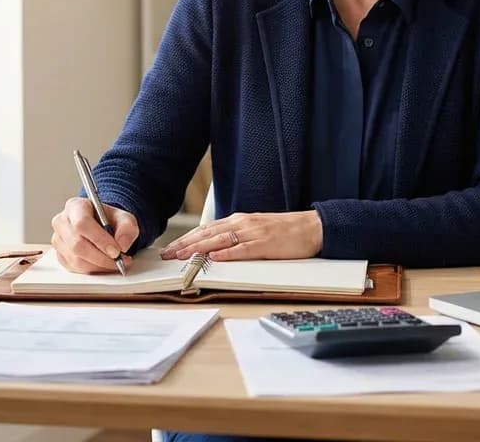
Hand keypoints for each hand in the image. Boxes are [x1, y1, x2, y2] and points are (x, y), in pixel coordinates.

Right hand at [51, 198, 139, 273]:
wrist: (102, 225)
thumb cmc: (109, 219)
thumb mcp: (124, 217)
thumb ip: (127, 228)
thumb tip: (122, 244)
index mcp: (75, 206)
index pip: (82, 223)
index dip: (99, 239)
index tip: (116, 251)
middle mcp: (62, 222)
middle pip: (77, 244)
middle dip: (101, 257)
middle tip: (119, 260)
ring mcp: (58, 240)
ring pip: (76, 260)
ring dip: (99, 266)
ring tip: (116, 263)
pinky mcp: (60, 255)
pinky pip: (75, 268)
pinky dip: (93, 270)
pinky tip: (104, 265)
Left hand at [160, 211, 322, 261]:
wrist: (312, 227)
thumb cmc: (285, 231)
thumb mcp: (256, 230)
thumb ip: (236, 236)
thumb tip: (215, 248)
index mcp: (239, 221)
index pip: (206, 230)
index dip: (186, 239)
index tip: (170, 249)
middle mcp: (243, 224)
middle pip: (207, 234)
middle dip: (185, 245)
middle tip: (167, 255)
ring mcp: (254, 233)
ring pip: (220, 240)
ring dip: (198, 249)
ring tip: (182, 256)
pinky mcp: (266, 244)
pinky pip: (243, 249)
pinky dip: (227, 253)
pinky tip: (215, 257)